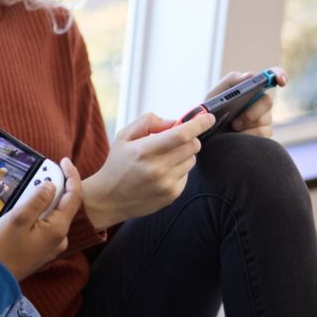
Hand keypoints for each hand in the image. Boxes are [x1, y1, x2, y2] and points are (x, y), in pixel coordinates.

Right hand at [0, 158, 80, 280]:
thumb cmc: (3, 247)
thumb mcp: (19, 218)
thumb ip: (38, 199)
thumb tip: (51, 186)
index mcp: (58, 229)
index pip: (74, 196)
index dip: (71, 175)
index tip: (63, 161)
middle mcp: (60, 238)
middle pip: (64, 206)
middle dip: (55, 187)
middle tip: (40, 173)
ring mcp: (52, 246)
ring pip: (54, 216)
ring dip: (45, 201)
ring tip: (29, 190)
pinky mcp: (43, 251)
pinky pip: (46, 226)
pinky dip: (40, 214)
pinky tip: (25, 210)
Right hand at [80, 111, 214, 229]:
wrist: (108, 199)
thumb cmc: (116, 164)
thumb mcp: (124, 136)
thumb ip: (148, 122)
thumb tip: (173, 122)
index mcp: (144, 150)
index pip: (182, 134)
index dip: (199, 124)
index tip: (208, 118)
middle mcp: (158, 168)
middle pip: (192, 146)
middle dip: (189, 138)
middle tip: (177, 138)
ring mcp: (166, 183)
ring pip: (192, 160)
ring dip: (184, 154)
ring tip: (164, 158)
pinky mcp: (172, 195)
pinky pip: (187, 175)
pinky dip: (179, 169)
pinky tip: (162, 173)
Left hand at [206, 67, 287, 137]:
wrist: (206, 134)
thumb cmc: (212, 110)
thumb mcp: (216, 94)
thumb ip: (232, 81)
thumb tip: (249, 76)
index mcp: (253, 87)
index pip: (273, 75)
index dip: (279, 75)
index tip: (280, 81)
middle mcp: (262, 102)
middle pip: (267, 101)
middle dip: (250, 112)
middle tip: (235, 122)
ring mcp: (265, 118)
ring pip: (264, 120)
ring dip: (245, 126)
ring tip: (232, 129)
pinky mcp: (265, 133)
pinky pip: (262, 133)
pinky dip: (247, 136)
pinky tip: (238, 137)